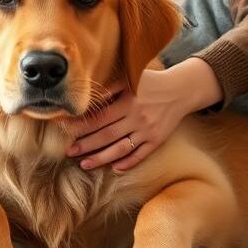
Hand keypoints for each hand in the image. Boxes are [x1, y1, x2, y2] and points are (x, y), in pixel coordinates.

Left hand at [66, 59, 221, 170]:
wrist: (181, 90)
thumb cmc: (150, 82)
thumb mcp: (129, 79)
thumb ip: (109, 89)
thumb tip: (86, 101)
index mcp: (128, 102)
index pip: (99, 118)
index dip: (81, 126)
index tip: (65, 131)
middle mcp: (137, 118)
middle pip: (106, 136)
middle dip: (86, 145)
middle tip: (69, 152)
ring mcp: (148, 131)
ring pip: (121, 149)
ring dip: (101, 159)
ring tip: (84, 165)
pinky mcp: (157, 140)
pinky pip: (141, 155)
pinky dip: (127, 163)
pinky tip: (114, 169)